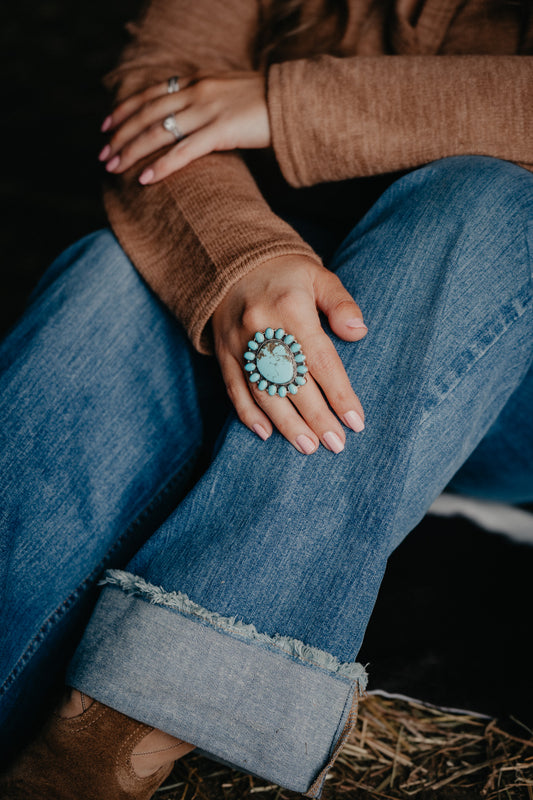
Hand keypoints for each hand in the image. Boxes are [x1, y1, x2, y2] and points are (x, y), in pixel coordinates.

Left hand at [98, 72, 270, 183]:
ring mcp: (207, 111)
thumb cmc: (263, 104)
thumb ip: (204, 102)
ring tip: (114, 168)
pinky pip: (183, 151)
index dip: (123, 109)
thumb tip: (187, 121)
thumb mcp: (227, 94)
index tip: (105, 125)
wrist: (292, 101)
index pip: (149, 94)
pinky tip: (145, 179)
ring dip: (132, 150)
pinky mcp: (221, 131)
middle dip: (120, 135)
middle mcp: (196, 92)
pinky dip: (162, 166)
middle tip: (103, 155)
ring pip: (158, 131)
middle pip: (146, 113)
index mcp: (196, 82)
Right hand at [211, 255, 366, 454]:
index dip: (339, 393)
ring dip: (286, 423)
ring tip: (308, 446)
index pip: (320, 360)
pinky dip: (248, 415)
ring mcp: (239, 344)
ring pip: (263, 392)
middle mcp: (262, 329)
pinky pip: (234, 389)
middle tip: (337, 444)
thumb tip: (358, 331)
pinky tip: (266, 434)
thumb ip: (340, 303)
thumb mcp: (318, 276)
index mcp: (290, 309)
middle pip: (292, 382)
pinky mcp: (223, 353)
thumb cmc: (286, 275)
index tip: (356, 420)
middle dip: (317, 417)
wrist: (231, 264)